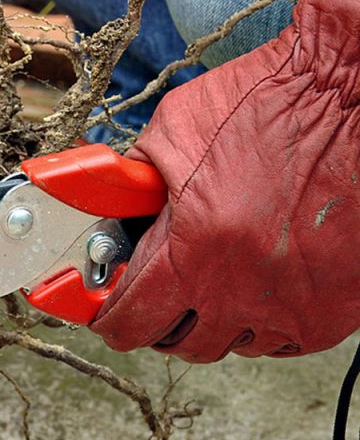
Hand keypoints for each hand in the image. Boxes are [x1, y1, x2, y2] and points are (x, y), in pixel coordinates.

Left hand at [91, 0, 359, 361]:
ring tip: (212, 275)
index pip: (132, 320)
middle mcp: (243, 290)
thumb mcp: (174, 130)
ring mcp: (293, 307)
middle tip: (156, 290)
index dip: (109, 315)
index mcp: (195, 249)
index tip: (104, 307)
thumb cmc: (261, 103)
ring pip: (233, 344)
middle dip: (158, 318)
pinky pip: (282, 340)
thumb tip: (106, 211)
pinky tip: (257, 281)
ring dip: (213, 317)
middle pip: (180, 343)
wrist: (346, 96)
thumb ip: (133, 181)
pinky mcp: (334, 310)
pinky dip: (262, 320)